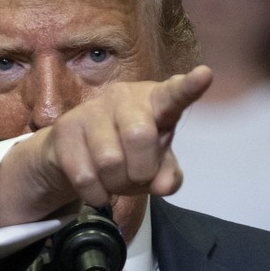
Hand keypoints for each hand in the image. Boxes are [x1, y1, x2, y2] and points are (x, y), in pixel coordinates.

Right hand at [0, 65, 212, 225]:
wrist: (72, 153)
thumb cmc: (126, 152)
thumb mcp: (155, 164)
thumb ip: (168, 174)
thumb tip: (163, 185)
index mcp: (154, 101)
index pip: (174, 94)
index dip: (189, 87)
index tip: (205, 75)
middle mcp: (123, 97)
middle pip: (140, 136)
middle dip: (141, 171)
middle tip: (136, 176)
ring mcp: (91, 110)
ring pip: (110, 161)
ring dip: (116, 184)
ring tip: (113, 180)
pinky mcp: (64, 130)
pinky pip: (85, 176)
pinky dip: (96, 194)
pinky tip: (96, 188)